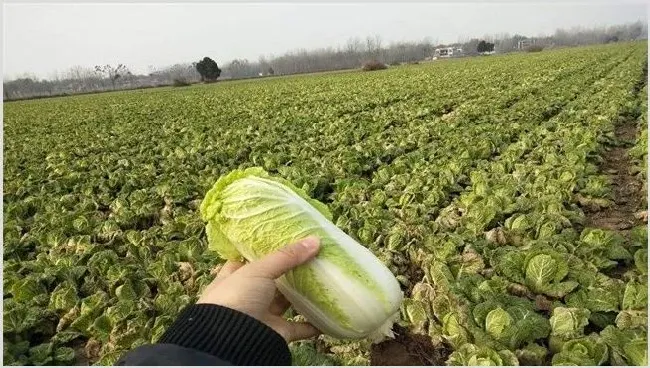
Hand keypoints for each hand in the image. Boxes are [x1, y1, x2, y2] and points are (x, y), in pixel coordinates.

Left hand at [198, 236, 320, 342]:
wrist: (235, 341)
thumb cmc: (237, 297)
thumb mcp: (259, 270)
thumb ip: (286, 256)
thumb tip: (314, 240)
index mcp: (232, 279)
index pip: (245, 262)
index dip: (261, 252)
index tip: (281, 241)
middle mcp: (246, 297)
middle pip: (270, 281)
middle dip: (287, 271)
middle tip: (309, 256)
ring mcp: (262, 315)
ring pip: (285, 302)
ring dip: (301, 295)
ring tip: (321, 279)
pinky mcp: (277, 332)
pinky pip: (299, 327)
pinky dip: (313, 323)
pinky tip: (327, 313)